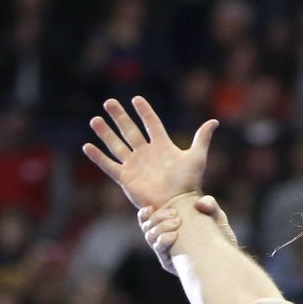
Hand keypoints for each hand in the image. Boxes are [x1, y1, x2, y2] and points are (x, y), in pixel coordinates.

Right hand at [82, 96, 217, 211]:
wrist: (178, 204)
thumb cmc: (189, 183)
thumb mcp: (196, 157)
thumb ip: (202, 138)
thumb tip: (214, 121)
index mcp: (162, 147)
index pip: (152, 124)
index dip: (145, 112)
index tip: (136, 99)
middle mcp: (147, 154)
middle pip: (130, 130)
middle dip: (119, 116)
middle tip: (109, 102)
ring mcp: (135, 166)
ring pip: (117, 145)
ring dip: (105, 133)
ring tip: (95, 119)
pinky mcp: (126, 178)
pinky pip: (109, 165)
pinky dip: (98, 157)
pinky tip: (87, 147)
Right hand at [139, 194, 236, 272]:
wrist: (229, 256)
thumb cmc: (220, 234)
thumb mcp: (216, 216)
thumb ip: (209, 205)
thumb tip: (199, 203)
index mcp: (168, 224)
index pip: (147, 219)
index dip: (144, 214)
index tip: (150, 208)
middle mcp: (164, 237)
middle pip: (147, 227)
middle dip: (157, 218)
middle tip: (175, 214)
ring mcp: (167, 251)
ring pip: (151, 237)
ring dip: (160, 227)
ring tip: (177, 222)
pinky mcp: (171, 262)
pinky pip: (160, 251)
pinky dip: (163, 240)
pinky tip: (174, 235)